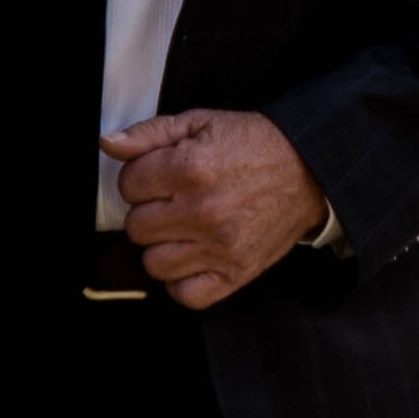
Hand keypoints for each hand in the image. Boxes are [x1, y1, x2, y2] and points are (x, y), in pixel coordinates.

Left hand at [103, 109, 331, 308]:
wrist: (310, 169)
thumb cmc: (255, 144)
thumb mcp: (201, 122)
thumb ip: (150, 133)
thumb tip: (108, 144)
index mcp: (191, 169)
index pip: (128, 185)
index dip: (141, 178)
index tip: (161, 176)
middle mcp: (203, 211)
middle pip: (136, 227)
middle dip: (149, 212)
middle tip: (174, 202)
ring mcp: (220, 247)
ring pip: (153, 263)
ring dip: (163, 247)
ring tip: (183, 229)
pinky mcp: (236, 273)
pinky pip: (186, 295)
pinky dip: (183, 281)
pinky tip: (193, 257)